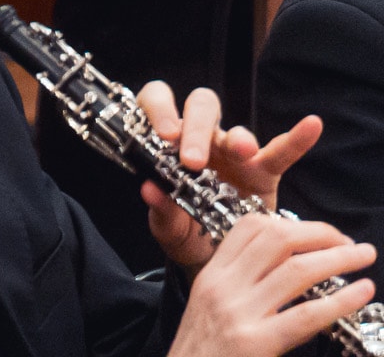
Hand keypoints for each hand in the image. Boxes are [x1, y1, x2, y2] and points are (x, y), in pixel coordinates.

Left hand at [140, 79, 325, 270]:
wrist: (220, 262)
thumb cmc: (187, 237)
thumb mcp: (169, 230)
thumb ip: (160, 211)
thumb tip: (149, 190)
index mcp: (167, 144)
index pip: (157, 103)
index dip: (158, 110)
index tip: (162, 135)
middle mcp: (201, 141)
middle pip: (200, 108)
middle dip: (196, 128)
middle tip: (193, 160)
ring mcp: (234, 155)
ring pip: (236, 130)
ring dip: (237, 139)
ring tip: (241, 151)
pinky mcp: (264, 173)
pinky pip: (281, 153)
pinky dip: (296, 140)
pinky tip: (311, 125)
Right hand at [167, 209, 374, 356]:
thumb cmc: (201, 352)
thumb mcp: (208, 307)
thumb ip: (238, 285)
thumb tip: (285, 269)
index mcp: (212, 275)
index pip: (250, 228)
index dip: (292, 222)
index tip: (320, 233)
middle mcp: (224, 286)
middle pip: (277, 240)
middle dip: (322, 234)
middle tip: (351, 243)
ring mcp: (239, 313)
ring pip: (297, 270)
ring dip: (340, 259)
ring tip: (364, 257)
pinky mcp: (256, 342)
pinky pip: (307, 315)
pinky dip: (341, 301)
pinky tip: (362, 293)